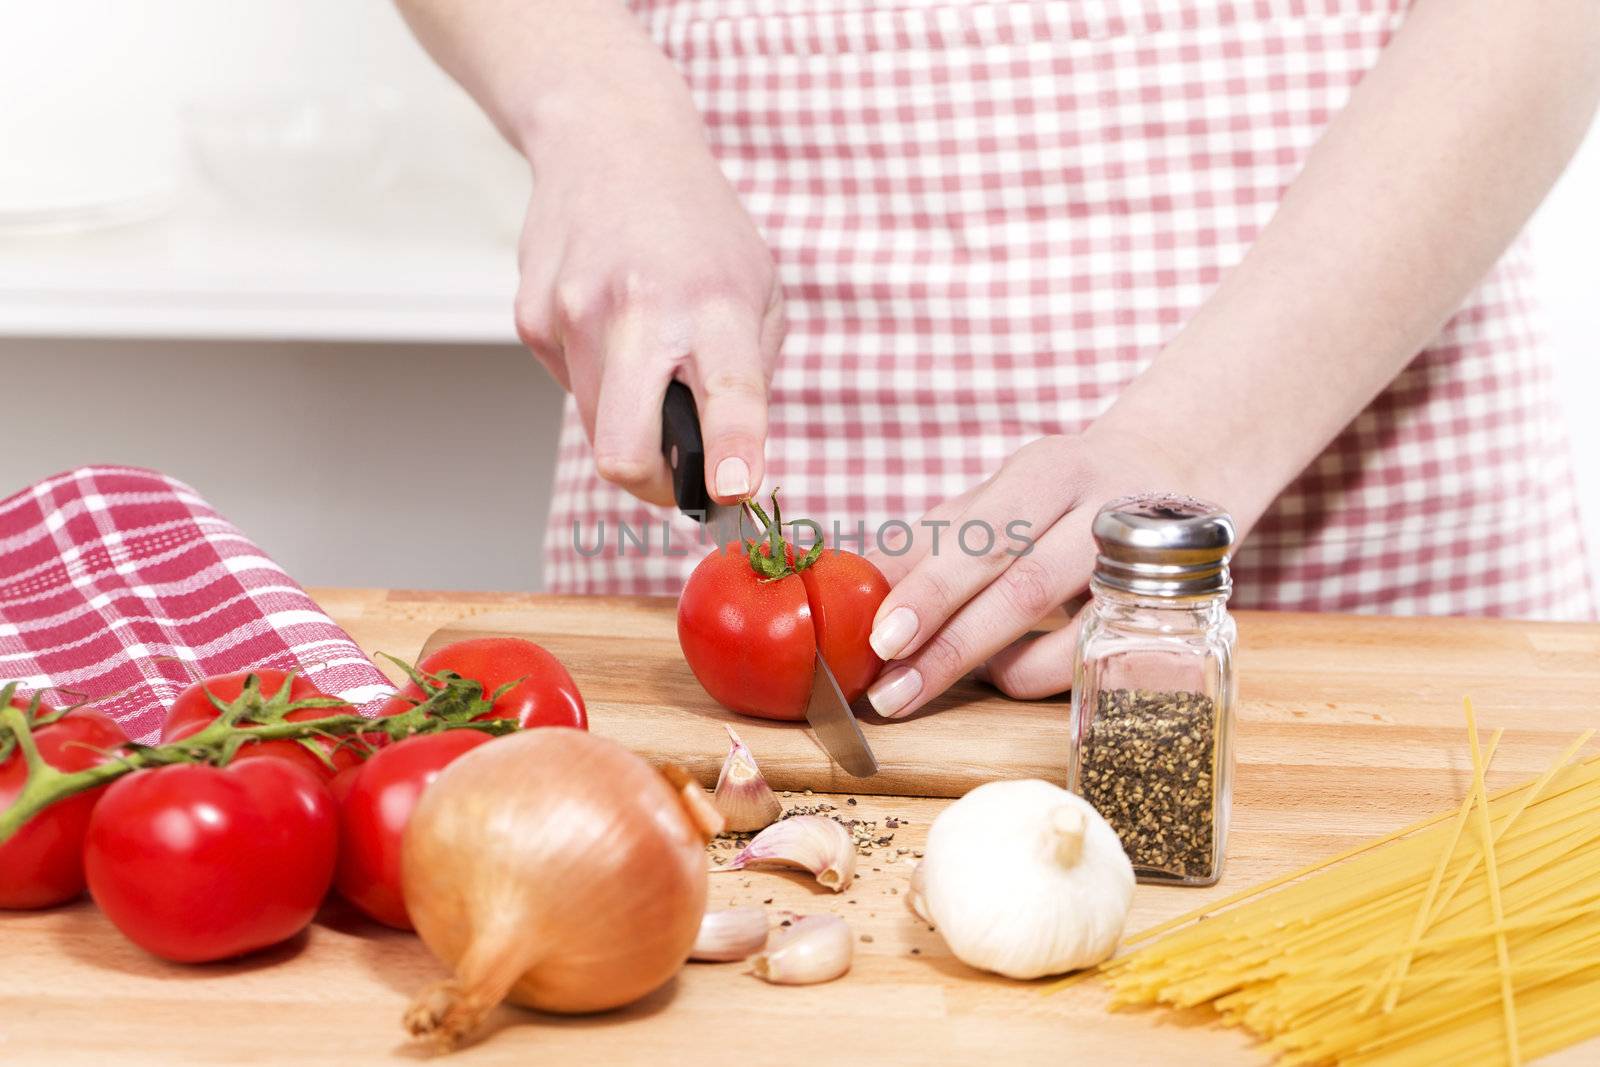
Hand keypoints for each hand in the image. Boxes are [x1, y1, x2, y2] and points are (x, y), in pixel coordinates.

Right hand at [512, 107, 783, 506]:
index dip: (731, 452)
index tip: (730, 492)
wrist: (610, 140)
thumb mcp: (759, 289)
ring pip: (597, 431)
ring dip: (628, 424)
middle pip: (622, 451)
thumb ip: (750, 377)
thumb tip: (729, 469)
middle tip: (678, 480)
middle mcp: (640, 310)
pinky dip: (597, 378)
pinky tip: (610, 322)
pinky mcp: (532, 320)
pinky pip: (573, 388)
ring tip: (649, 363)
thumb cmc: (698, 228)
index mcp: (715, 303)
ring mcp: (574, 315)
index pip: (728, 393)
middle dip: (652, 487)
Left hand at [861, 426, 1217, 716]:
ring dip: (993, 670)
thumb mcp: (1005, 495)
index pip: (985, 535)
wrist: (1189, 465)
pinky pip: (1096, 664)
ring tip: (934, 679)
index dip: (932, 589)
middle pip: (1023, 587)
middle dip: (949, 647)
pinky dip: (1038, 675)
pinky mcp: (1173, 616)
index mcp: (1050, 471)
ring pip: (1065, 637)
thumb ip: (936, 538)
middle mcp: (1104, 512)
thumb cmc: (1070, 490)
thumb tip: (854, 578)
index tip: (880, 637)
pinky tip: (1004, 669)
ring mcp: (1147, 567)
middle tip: (890, 692)